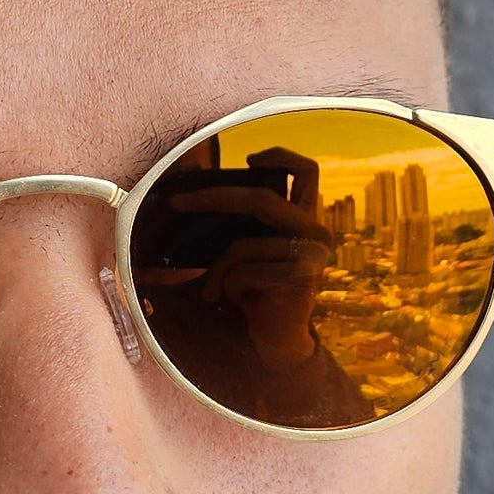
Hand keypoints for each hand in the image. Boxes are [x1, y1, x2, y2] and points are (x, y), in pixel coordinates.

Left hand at [172, 150, 332, 366]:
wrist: (276, 336)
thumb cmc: (257, 289)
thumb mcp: (248, 250)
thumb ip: (239, 224)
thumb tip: (186, 197)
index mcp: (305, 218)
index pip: (306, 172)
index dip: (280, 156)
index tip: (247, 158)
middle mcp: (316, 232)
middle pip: (260, 198)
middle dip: (211, 198)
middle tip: (176, 203)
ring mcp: (311, 256)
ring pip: (242, 245)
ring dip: (217, 270)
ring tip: (213, 289)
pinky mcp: (299, 279)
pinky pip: (244, 271)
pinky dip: (227, 286)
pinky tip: (233, 299)